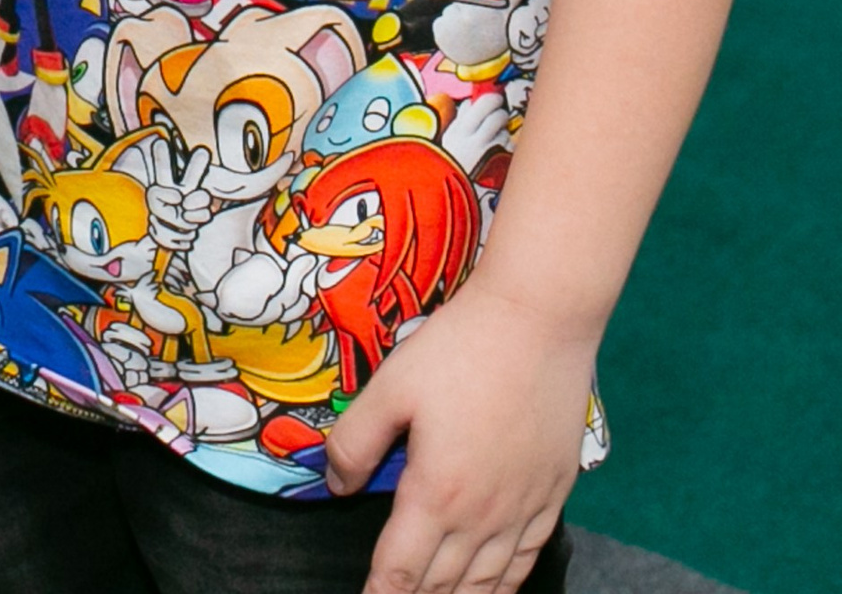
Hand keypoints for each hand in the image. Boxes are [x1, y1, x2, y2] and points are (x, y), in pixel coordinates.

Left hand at [327, 278, 589, 592]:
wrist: (538, 322)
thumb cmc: (459, 348)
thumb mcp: (391, 386)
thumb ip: (355, 441)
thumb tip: (336, 486)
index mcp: (436, 492)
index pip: (400, 569)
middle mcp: (481, 515)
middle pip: (443, 583)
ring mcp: (523, 509)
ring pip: (487, 582)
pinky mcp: (553, 495)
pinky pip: (527, 559)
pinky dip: (506, 585)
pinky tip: (495, 589)